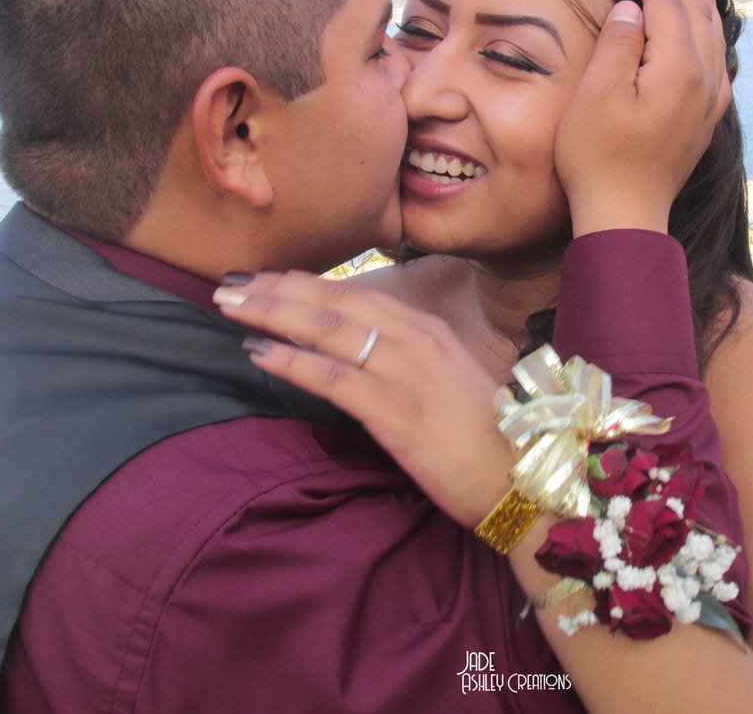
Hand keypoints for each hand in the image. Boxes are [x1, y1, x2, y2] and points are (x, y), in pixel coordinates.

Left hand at [214, 271, 513, 527]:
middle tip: (230, 284)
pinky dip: (292, 360)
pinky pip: (333, 377)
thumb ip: (408, 362)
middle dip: (277, 290)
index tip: (266, 278)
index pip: (355, 296)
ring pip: (327, 330)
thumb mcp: (448, 382)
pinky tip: (259, 351)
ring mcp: (406, 373)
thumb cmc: (486, 437)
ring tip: (231, 307)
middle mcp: (415, 341)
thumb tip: (361, 357)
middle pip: (333, 303)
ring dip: (273, 313)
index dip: (305, 284)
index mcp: (428, 331)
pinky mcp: (396, 411)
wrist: (522, 475)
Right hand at [554, 0, 730, 235]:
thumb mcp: (595, 96)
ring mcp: (709, 100)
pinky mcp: (705, 117)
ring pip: (712, 32)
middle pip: (694, 11)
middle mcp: (704, 80)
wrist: (624, 214)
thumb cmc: (598, 158)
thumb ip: (617, 44)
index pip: (667, 3)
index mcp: (678, 70)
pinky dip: (709, 29)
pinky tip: (704, 25)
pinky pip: (716, 57)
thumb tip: (632, 8)